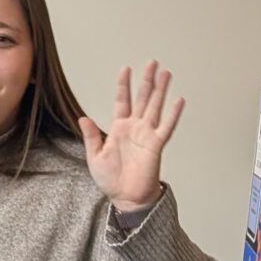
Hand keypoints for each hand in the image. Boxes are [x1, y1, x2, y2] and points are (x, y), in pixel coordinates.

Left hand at [79, 60, 184, 211]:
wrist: (126, 197)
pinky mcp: (156, 145)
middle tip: (152, 63)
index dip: (124, 85)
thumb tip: (83, 118)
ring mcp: (146, 135)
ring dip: (160, 91)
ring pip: (155, 107)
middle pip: (142, 98)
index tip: (126, 69)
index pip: (122, 101)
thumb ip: (91, 136)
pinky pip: (166, 127)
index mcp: (118, 129)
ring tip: (166, 73)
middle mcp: (134, 128)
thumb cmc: (111, 180)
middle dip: (146, 81)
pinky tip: (178, 101)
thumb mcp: (94, 156)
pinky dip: (173, 114)